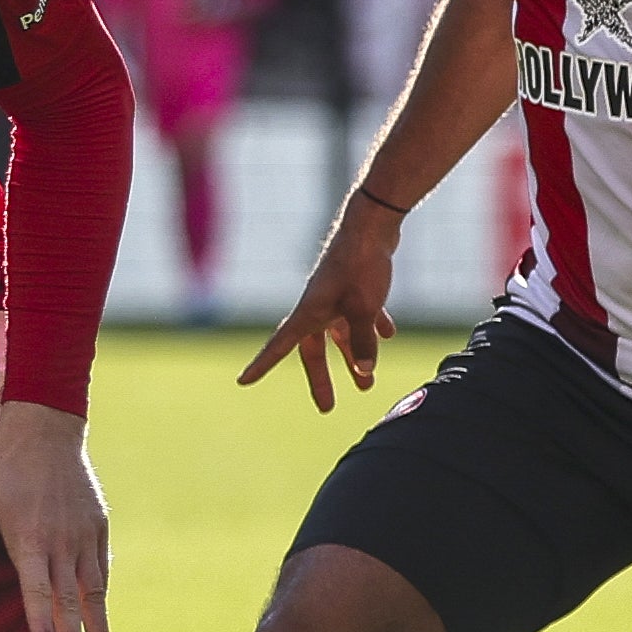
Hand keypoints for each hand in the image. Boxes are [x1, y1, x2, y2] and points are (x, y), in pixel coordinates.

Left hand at [0, 401, 114, 631]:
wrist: (48, 431)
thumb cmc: (6, 465)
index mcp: (30, 538)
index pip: (36, 589)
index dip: (41, 619)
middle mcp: (60, 543)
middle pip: (69, 599)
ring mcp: (82, 537)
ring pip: (92, 591)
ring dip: (99, 627)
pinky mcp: (97, 528)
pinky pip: (101, 569)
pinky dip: (102, 596)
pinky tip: (104, 619)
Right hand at [239, 194, 402, 412]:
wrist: (374, 223)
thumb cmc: (362, 264)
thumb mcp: (364, 309)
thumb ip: (362, 342)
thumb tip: (364, 372)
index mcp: (309, 311)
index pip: (280, 345)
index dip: (262, 364)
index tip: (243, 381)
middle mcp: (318, 305)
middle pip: (314, 349)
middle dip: (322, 377)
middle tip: (327, 408)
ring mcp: (336, 295)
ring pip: (340, 334)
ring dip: (353, 357)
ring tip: (367, 385)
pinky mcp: (354, 285)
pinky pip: (360, 314)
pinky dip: (371, 327)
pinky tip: (388, 335)